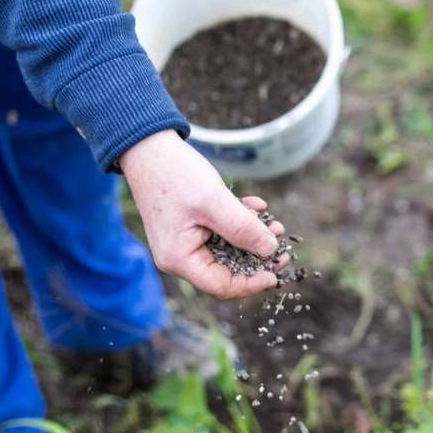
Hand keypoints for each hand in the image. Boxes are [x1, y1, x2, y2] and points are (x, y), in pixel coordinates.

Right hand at [119, 130, 285, 297]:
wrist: (149, 147)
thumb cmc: (175, 175)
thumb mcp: (214, 202)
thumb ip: (243, 228)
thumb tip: (270, 250)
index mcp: (180, 258)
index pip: (221, 285)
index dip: (252, 283)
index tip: (276, 272)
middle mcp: (181, 255)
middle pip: (226, 269)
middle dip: (257, 256)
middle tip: (282, 244)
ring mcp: (186, 239)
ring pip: (228, 248)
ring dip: (253, 236)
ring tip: (274, 223)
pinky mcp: (191, 224)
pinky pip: (222, 230)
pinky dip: (240, 220)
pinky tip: (256, 204)